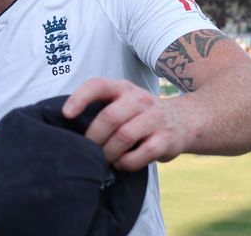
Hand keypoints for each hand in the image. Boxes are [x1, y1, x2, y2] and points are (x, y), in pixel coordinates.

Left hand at [62, 78, 188, 171]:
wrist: (184, 121)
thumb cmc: (139, 115)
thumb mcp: (122, 102)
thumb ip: (101, 109)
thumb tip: (67, 130)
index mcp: (122, 88)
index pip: (97, 85)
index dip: (79, 98)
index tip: (66, 115)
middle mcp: (139, 99)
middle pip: (109, 117)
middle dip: (93, 138)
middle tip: (86, 151)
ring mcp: (155, 118)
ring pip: (124, 136)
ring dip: (108, 153)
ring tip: (102, 160)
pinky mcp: (166, 139)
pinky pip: (144, 153)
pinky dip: (127, 162)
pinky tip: (121, 164)